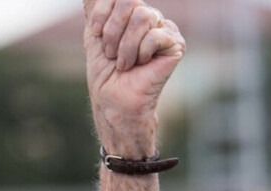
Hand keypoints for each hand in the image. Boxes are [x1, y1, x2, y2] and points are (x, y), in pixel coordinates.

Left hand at [83, 0, 185, 156]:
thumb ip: (96, 10)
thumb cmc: (105, 73)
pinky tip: (141, 65)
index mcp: (131, 14)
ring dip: (126, 45)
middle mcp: (150, 18)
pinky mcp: (176, 44)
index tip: (96, 34)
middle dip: (113, 30)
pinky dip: (140, 53)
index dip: (102, 13)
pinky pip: (155, 35)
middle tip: (111, 53)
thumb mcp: (94, 36)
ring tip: (124, 63)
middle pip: (131, 1)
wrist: (114, 100)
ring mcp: (165, 30)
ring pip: (144, 16)